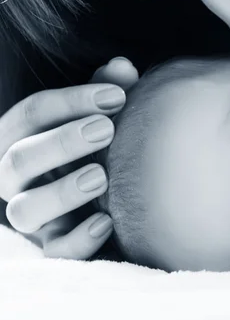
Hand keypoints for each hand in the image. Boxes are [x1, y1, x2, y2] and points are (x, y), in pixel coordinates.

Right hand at [0, 57, 138, 258]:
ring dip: (62, 192)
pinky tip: (108, 221)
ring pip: (24, 211)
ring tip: (102, 177)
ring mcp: (34, 218)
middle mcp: (17, 180)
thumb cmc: (99, 147)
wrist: (112, 196)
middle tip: (108, 129)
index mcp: (22, 140)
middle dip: (61, 142)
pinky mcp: (54, 248)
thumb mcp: (101, 117)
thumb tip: (122, 66)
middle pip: (19, 160)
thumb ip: (107, 92)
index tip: (119, 96)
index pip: (30, 114)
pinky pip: (54, 253)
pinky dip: (78, 241)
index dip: (71, 100)